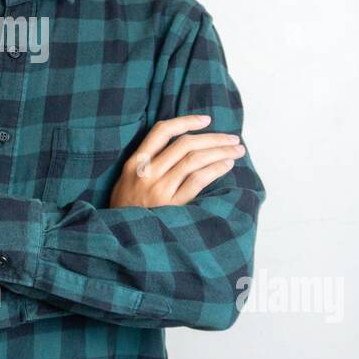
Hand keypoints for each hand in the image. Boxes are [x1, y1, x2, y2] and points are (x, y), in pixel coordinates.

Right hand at [108, 114, 244, 207]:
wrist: (122, 239)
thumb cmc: (127, 209)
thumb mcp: (126, 181)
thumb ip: (146, 163)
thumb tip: (182, 147)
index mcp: (135, 163)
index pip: (162, 131)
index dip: (186, 121)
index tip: (206, 120)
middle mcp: (147, 173)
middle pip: (185, 144)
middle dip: (213, 138)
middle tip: (232, 138)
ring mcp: (159, 189)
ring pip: (194, 160)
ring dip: (220, 151)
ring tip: (237, 150)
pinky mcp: (171, 206)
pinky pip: (197, 181)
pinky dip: (215, 169)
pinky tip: (227, 165)